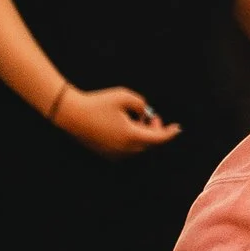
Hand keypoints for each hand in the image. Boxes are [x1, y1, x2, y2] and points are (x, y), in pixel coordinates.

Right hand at [54, 85, 180, 155]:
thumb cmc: (98, 102)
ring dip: (142, 135)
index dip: (170, 133)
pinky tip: (125, 127)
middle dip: (154, 130)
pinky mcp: (106, 154)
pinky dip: (131, 140)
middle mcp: (125, 149)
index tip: (178, 128)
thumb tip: (145, 114)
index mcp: (131, 136)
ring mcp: (114, 154)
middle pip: (149, 144)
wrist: (71, 114)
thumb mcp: (124, 96)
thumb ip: (141, 104)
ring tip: (136, 119)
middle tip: (152, 117)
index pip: (159, 138)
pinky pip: (126, 150)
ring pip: (138, 148)